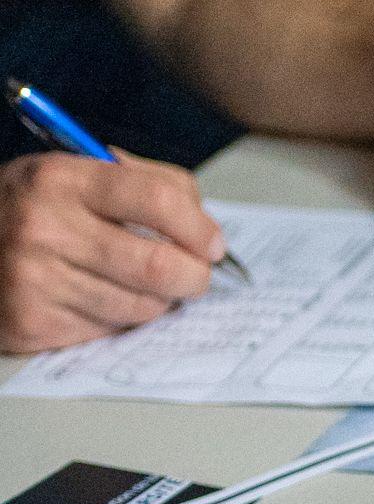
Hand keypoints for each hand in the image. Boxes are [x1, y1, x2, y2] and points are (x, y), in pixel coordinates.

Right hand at [0, 152, 221, 353]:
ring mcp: (33, 279)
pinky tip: (99, 298)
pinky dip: (119, 319)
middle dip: (194, 276)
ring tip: (140, 283)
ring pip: (141, 307)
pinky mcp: (31, 322)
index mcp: (62, 180)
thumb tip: (205, 232)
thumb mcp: (80, 172)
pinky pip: (109, 331)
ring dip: (158, 300)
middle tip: (194, 275)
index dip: (199, 228)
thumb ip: (150, 185)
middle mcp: (44, 227)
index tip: (213, 244)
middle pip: (158, 266)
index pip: (158, 200)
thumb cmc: (36, 206)